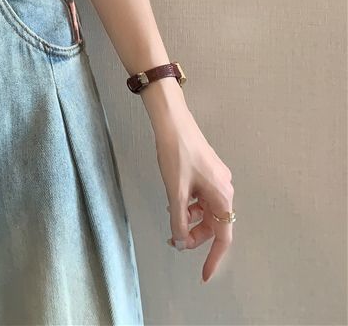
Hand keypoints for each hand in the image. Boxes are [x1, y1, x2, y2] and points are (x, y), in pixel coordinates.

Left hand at [153, 106, 234, 283]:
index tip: (203, 274)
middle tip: (174, 237)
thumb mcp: (175, 192)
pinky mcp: (207, 171)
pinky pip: (202, 196)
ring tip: (171, 213)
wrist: (173, 122)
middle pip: (214, 224)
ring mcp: (217, 179)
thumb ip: (179, 220)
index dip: (213, 258)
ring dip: (190, 217)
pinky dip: (189, 203)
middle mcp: (224, 189)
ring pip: (206, 210)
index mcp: (222, 196)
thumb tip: (180, 241)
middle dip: (194, 233)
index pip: (222, 237)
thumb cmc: (176, 154)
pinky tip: (175, 199)